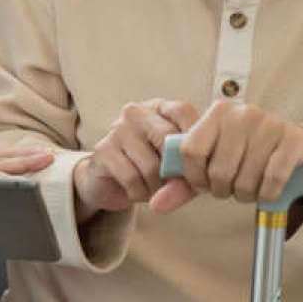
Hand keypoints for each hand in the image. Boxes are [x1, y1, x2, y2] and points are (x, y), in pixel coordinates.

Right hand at [73, 99, 198, 219]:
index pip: (183, 111)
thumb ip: (191, 167)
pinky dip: (140, 193)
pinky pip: (132, 179)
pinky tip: (138, 191)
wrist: (110, 181)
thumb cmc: (151, 167)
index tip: (199, 164)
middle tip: (176, 186)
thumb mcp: (176, 163)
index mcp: (159, 108)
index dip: (195, 138)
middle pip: (167, 139)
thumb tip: (198, 178)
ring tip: (155, 189)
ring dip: (157, 188)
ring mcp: (117, 129)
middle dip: (176, 171)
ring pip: (151, 165)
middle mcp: (136, 112)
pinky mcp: (103, 150)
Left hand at [150, 99, 302, 214]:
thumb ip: (182, 183)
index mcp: (216, 112)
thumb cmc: (245, 153)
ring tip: (249, 186)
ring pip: (245, 179)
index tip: (204, 183)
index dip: (195, 177)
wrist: (294, 144)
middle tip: (231, 187)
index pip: (190, 151)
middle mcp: (241, 113)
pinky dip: (268, 194)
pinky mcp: (293, 139)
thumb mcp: (211, 163)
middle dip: (223, 190)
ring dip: (246, 194)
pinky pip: (273, 180)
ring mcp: (269, 124)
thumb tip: (155, 205)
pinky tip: (268, 190)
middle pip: (218, 171)